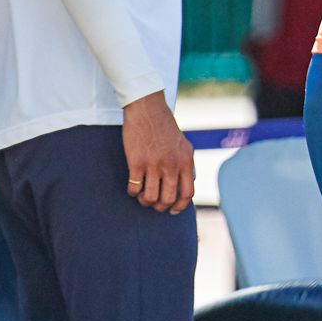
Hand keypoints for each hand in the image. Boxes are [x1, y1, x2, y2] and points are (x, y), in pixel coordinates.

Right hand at [122, 91, 194, 213]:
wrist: (148, 110)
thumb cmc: (165, 127)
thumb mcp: (184, 145)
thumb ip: (187, 164)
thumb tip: (188, 183)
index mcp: (186, 161)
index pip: (187, 193)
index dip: (180, 206)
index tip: (173, 210)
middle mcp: (172, 164)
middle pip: (168, 198)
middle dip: (160, 206)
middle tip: (154, 203)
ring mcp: (154, 164)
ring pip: (150, 197)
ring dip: (145, 201)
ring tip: (142, 196)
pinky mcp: (136, 162)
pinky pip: (134, 188)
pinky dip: (133, 192)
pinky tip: (133, 187)